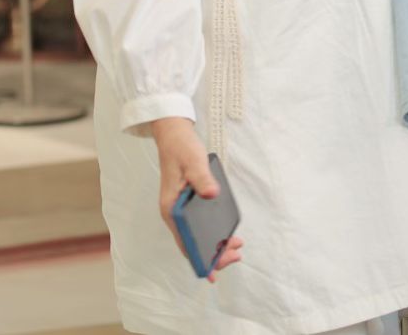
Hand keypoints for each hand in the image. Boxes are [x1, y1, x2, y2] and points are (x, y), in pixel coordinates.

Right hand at [151, 117, 242, 279]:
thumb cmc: (182, 148)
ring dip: (214, 244)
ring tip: (236, 246)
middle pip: (192, 243)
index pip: (185, 242)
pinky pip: (199, 225)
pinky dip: (212, 232)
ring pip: (197, 236)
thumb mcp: (194, 160)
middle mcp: (174, 213)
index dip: (199, 259)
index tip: (212, 273)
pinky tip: (226, 233)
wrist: (174, 135)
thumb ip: (202, 178)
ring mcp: (180, 209)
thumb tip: (212, 194)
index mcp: (171, 209)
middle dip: (213, 254)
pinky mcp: (187, 203)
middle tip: (236, 255)